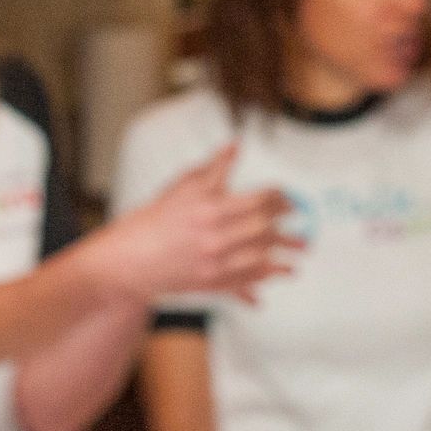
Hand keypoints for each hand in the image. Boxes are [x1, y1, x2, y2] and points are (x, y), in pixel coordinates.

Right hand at [96, 146, 297, 303]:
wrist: (130, 260)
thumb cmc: (155, 219)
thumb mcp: (183, 187)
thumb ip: (214, 168)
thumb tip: (236, 145)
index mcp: (208, 210)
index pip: (256, 201)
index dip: (278, 197)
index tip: (287, 196)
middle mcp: (213, 239)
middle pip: (262, 230)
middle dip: (285, 225)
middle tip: (299, 220)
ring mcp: (213, 265)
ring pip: (260, 260)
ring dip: (283, 256)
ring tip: (301, 253)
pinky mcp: (210, 285)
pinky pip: (246, 283)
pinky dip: (264, 279)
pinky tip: (278, 274)